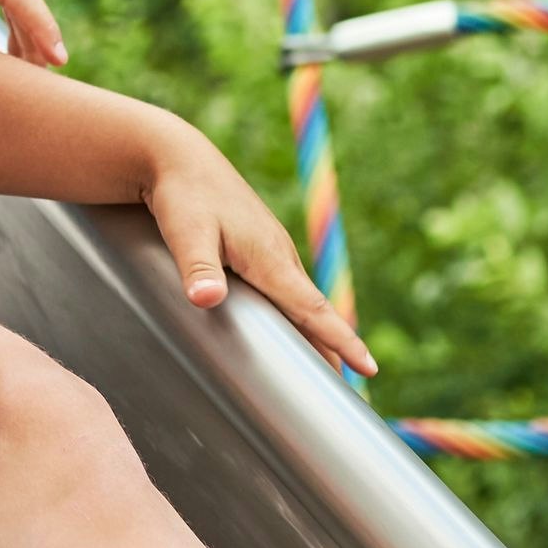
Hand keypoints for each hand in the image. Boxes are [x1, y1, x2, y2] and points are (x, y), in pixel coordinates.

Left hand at [144, 132, 378, 377]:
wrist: (177, 156)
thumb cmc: (182, 194)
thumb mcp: (185, 231)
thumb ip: (196, 267)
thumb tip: (206, 299)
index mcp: (270, 258)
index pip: (314, 309)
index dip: (341, 341)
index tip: (369, 369)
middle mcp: (278, 255)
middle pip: (313, 312)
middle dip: (334, 348)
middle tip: (348, 390)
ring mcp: (270, 250)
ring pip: (300, 300)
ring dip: (315, 332)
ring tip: (324, 370)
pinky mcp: (256, 246)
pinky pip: (284, 288)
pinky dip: (296, 313)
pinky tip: (287, 327)